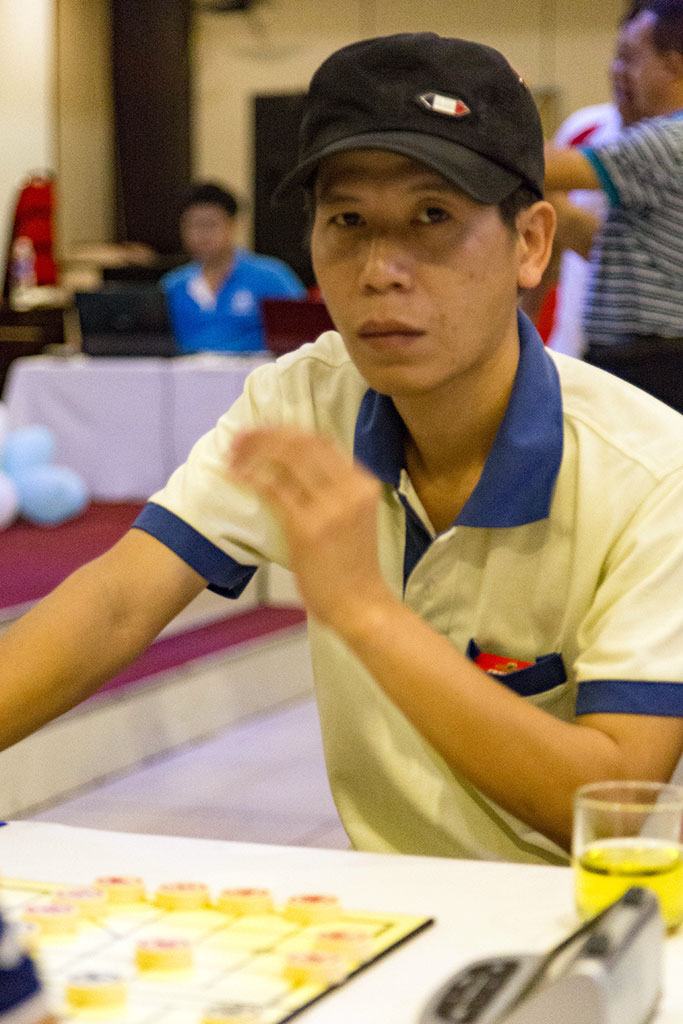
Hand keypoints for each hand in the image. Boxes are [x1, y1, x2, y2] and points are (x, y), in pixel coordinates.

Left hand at [229, 427, 393, 631]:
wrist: (363, 605)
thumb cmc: (353, 567)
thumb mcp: (353, 517)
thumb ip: (333, 491)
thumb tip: (296, 469)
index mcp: (362, 483)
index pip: (320, 441)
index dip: (285, 431)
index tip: (260, 431)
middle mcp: (349, 488)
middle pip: (300, 444)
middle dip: (264, 435)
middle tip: (238, 438)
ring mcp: (329, 507)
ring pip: (285, 460)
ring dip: (254, 451)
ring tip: (232, 453)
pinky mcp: (307, 527)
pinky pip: (272, 490)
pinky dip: (250, 478)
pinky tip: (234, 475)